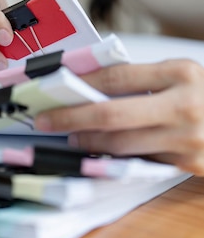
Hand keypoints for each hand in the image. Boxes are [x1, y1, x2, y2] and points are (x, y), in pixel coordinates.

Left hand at [35, 59, 203, 173]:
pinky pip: (142, 161)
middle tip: (48, 122)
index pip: (118, 76)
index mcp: (180, 73)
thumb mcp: (180, 75)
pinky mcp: (190, 164)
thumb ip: (142, 79)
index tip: (56, 88)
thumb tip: (89, 84)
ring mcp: (188, 139)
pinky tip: (102, 152)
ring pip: (123, 144)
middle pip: (113, 114)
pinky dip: (118, 157)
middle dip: (73, 119)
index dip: (82, 83)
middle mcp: (184, 105)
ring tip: (72, 138)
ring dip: (90, 143)